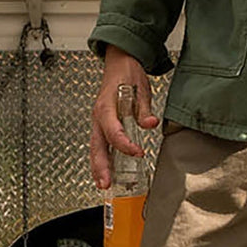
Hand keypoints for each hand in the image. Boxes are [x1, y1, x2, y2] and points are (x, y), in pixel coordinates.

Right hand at [90, 46, 156, 188]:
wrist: (119, 62)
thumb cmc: (127, 73)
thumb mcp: (140, 87)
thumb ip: (143, 108)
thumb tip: (150, 123)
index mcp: (106, 107)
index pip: (113, 131)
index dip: (124, 144)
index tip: (138, 152)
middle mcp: (99, 116)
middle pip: (97, 146)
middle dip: (101, 166)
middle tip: (105, 183)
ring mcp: (98, 122)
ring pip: (95, 148)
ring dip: (97, 167)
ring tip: (102, 184)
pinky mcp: (102, 125)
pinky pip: (99, 145)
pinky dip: (100, 160)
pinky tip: (104, 173)